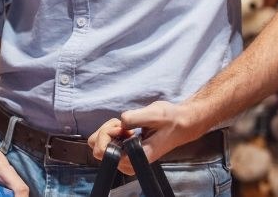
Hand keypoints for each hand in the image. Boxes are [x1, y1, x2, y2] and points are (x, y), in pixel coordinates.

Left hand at [87, 101, 206, 174]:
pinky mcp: (125, 153)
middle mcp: (129, 163)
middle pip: (97, 149)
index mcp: (136, 158)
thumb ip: (132, 118)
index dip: (107, 135)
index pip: (103, 152)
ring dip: (108, 131)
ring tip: (124, 126)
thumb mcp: (153, 113)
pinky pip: (106, 144)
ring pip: (99, 145)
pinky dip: (111, 132)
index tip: (120, 127)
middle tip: (121, 125)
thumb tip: (119, 123)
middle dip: (106, 132)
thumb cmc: (169, 119)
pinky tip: (125, 128)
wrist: (181, 124)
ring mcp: (126, 159)